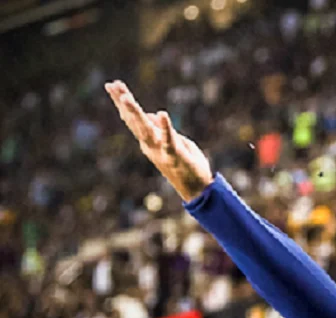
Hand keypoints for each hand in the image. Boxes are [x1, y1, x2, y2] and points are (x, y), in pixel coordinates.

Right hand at [105, 80, 213, 201]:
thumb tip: (151, 114)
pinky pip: (169, 140)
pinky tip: (161, 114)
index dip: (122, 102)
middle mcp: (150, 145)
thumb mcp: (174, 142)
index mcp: (149, 141)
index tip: (112, 84)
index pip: (133, 119)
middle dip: (122, 103)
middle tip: (111, 85)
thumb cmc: (187, 165)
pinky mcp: (175, 155)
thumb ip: (162, 129)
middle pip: (134, 121)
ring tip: (126, 97)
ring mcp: (161, 151)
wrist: (198, 189)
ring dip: (135, 113)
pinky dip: (165, 127)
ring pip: (145, 129)